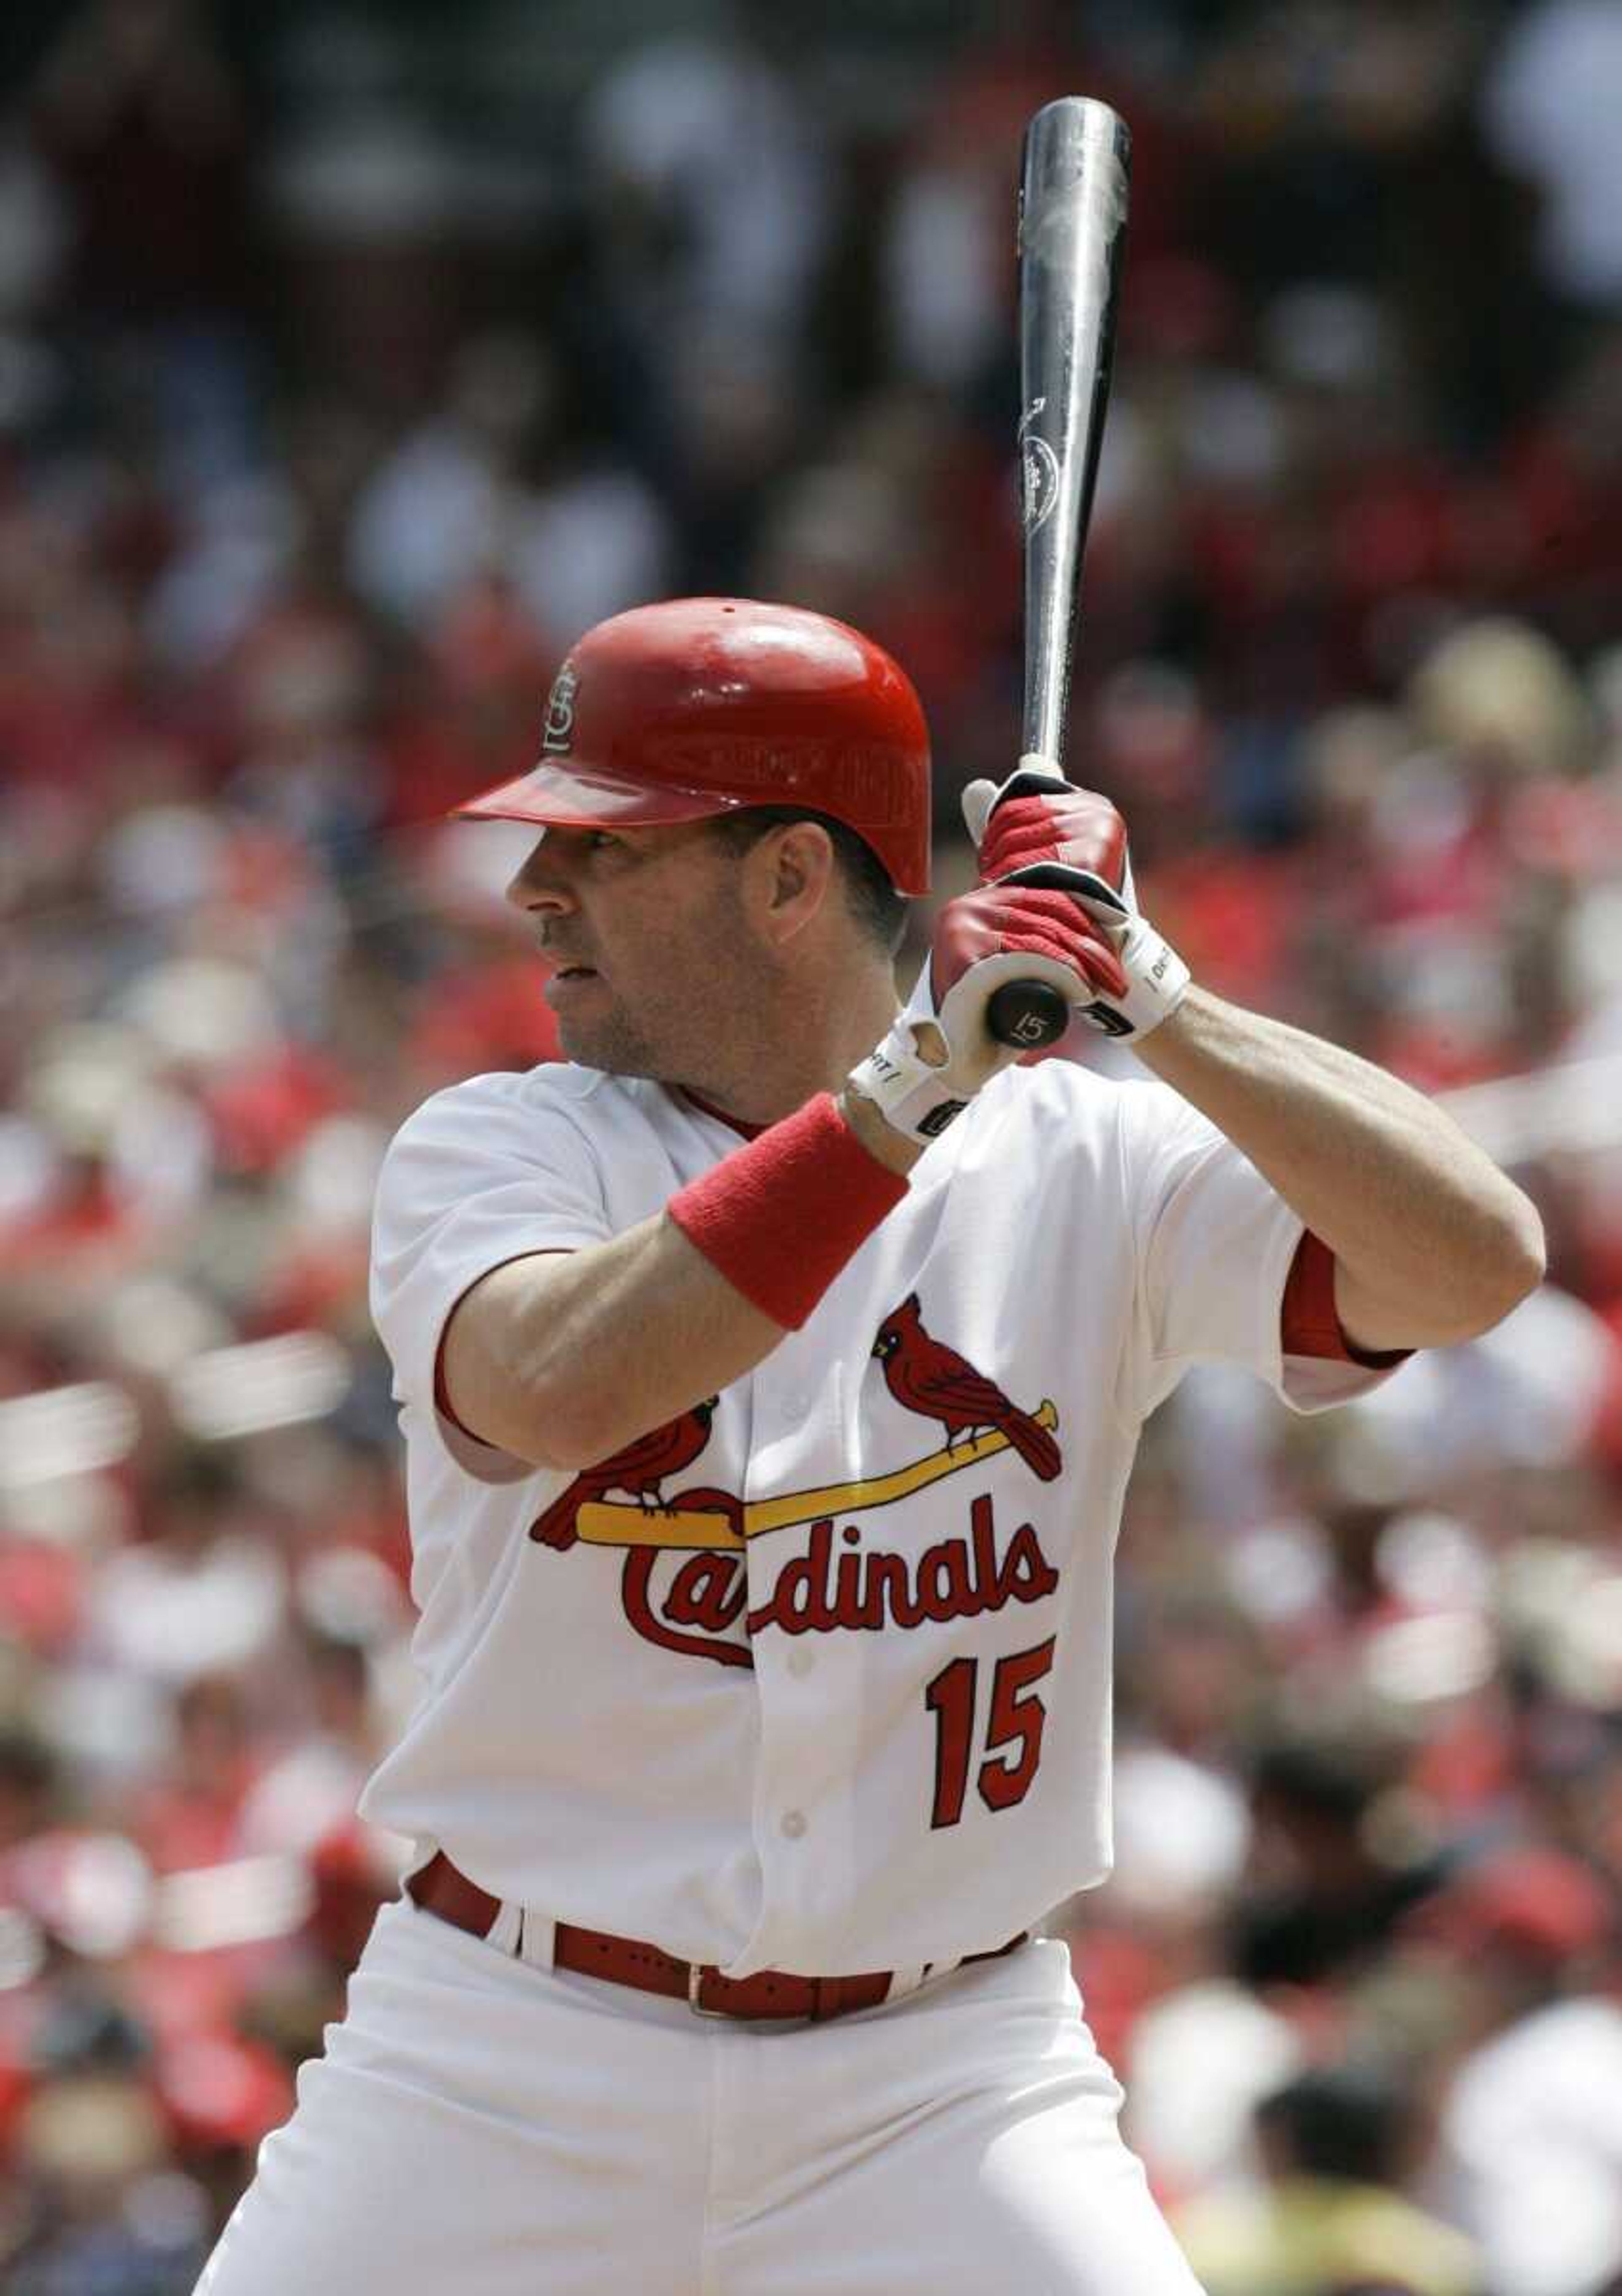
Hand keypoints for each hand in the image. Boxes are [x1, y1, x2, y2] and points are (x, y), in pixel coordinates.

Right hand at [847, 877, 1127, 1142]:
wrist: (950, 1062)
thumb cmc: (985, 1020)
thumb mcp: (1009, 968)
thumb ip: (1027, 943)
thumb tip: (1078, 933)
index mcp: (976, 903)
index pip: (1044, 896)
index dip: (1087, 917)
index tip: (1115, 944)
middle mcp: (965, 909)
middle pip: (1047, 914)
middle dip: (1091, 944)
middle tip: (1116, 976)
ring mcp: (963, 932)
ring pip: (1042, 935)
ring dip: (1083, 961)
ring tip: (1104, 987)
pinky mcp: (969, 961)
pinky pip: (1028, 958)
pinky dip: (1062, 972)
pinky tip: (1082, 990)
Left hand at [962, 760, 1132, 896]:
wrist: (1094, 939)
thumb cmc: (1067, 896)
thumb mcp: (1042, 852)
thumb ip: (1012, 821)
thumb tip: (974, 788)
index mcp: (1089, 804)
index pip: (1016, 807)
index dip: (994, 835)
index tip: (990, 859)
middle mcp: (1097, 812)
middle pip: (1013, 822)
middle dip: (994, 854)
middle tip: (992, 881)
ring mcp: (1095, 833)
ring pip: (1014, 844)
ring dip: (999, 873)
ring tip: (1000, 893)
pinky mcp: (1090, 861)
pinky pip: (1027, 866)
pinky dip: (1013, 884)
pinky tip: (1012, 898)